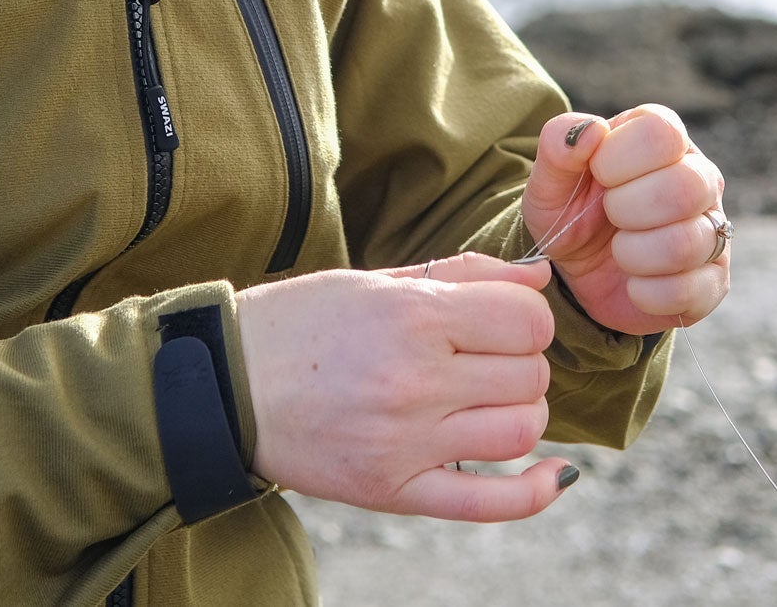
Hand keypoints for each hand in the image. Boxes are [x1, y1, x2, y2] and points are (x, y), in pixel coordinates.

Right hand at [236, 255, 577, 520]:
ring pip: (520, 431)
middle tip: (487, 356)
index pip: (527, 319)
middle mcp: (416, 379)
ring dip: (519, 413)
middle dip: (522, 361)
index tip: (503, 317)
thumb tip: (539, 276)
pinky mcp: (395, 490)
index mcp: (411, 315)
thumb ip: (462, 274)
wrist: (227, 384)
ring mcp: (407, 441)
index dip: (527, 316)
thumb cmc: (301, 322)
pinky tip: (548, 474)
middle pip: (530, 375)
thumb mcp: (374, 280)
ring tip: (486, 400)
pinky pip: (490, 502)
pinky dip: (533, 491)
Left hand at [522, 104, 729, 335]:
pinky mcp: (714, 281)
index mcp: (662, 138)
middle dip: (626, 208)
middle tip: (609, 214)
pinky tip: (633, 283)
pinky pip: (690, 292)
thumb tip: (593, 129)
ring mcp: (713, 229)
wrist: (578, 270)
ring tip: (619, 249)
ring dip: (633, 253)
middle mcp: (699, 177)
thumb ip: (559, 142)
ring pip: (688, 243)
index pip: (661, 133)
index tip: (597, 174)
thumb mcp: (550, 175)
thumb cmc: (570, 209)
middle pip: (687, 187)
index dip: (617, 158)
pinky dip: (646, 293)